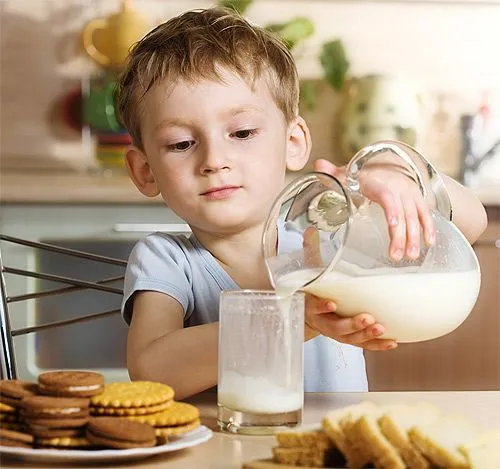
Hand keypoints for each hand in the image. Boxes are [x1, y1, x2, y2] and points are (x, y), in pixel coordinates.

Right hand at [302, 227, 396, 350]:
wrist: (307, 312)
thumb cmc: (311, 288)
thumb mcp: (309, 270)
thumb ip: (311, 250)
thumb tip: (311, 229)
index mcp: (310, 305)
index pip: (314, 307)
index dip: (322, 307)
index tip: (332, 303)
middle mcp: (323, 322)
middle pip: (336, 328)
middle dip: (352, 325)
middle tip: (368, 319)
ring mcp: (337, 332)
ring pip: (351, 339)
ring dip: (366, 336)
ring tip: (382, 328)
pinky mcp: (349, 338)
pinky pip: (363, 344)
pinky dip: (377, 345)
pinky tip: (392, 342)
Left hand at [313, 158, 434, 260]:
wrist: (385, 164)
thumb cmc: (362, 175)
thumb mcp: (347, 173)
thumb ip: (332, 173)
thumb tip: (317, 165)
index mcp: (378, 182)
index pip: (387, 196)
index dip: (392, 211)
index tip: (393, 227)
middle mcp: (397, 186)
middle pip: (402, 211)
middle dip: (401, 235)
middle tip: (396, 256)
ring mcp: (409, 193)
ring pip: (414, 215)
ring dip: (414, 236)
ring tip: (410, 257)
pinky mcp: (417, 198)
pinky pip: (425, 213)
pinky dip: (428, 227)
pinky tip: (428, 244)